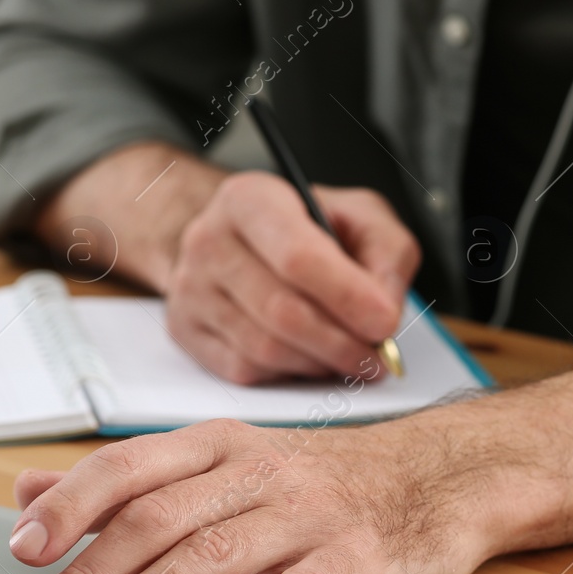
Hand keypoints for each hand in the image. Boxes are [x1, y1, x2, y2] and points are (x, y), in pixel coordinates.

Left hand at [5, 417, 488, 573]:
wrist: (438, 475)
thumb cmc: (317, 480)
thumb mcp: (218, 466)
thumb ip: (126, 483)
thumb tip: (27, 490)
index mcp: (214, 448)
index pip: (127, 468)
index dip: (70, 505)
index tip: (21, 548)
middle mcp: (254, 472)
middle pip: (160, 516)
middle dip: (92, 570)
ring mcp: (308, 512)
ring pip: (218, 550)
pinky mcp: (358, 555)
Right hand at [165, 172, 419, 383]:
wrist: (238, 238)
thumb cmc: (304, 227)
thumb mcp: (358, 216)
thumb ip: (387, 253)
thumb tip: (383, 310)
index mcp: (251, 199)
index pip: (298, 257)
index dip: (347, 297)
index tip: (384, 323)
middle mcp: (209, 240)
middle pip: (281, 311)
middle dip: (340, 343)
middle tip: (376, 357)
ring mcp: (190, 288)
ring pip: (264, 349)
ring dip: (319, 364)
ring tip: (350, 358)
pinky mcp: (185, 329)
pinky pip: (244, 370)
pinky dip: (288, 374)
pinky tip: (310, 358)